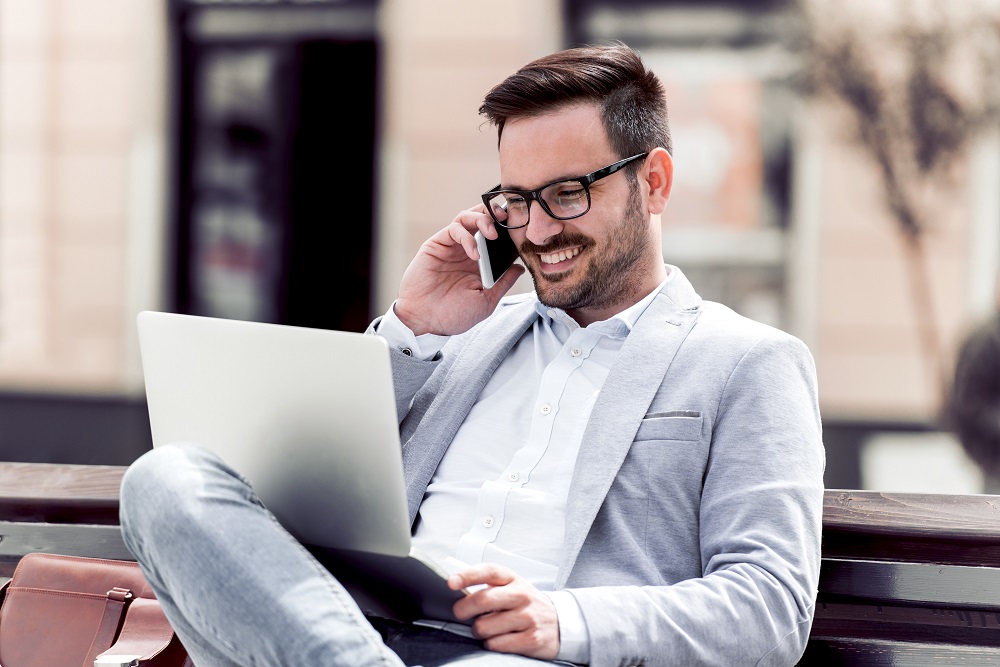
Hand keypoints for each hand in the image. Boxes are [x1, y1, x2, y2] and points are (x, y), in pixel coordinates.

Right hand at [394, 207, 524, 335]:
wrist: (425, 321)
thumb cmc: (453, 315)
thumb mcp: (486, 301)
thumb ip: (503, 283)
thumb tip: (520, 267)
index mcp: (481, 263)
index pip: (499, 239)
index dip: (510, 232)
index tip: (524, 232)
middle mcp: (467, 250)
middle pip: (483, 220)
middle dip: (497, 215)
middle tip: (509, 219)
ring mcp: (452, 246)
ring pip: (468, 218)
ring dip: (483, 219)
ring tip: (493, 233)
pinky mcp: (436, 244)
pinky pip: (454, 229)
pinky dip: (467, 237)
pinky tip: (474, 253)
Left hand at [449, 563, 559, 659]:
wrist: (558, 623)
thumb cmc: (524, 604)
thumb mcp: (510, 587)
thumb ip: (487, 586)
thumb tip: (456, 590)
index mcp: (513, 579)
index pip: (489, 571)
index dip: (468, 575)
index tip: (450, 582)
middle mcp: (522, 595)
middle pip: (483, 600)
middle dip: (463, 610)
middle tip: (460, 614)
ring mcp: (528, 617)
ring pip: (485, 626)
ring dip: (478, 631)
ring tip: (486, 628)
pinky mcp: (531, 639)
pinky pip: (496, 644)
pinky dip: (490, 644)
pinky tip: (498, 639)